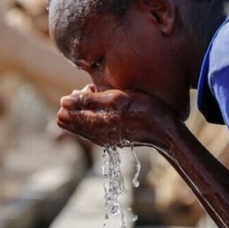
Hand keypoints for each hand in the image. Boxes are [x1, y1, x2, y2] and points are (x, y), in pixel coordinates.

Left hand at [57, 85, 175, 147]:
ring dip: (88, 109)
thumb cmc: (143, 110)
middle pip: (71, 121)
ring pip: (82, 124)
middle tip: (94, 91)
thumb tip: (63, 101)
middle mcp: (95, 135)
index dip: (72, 99)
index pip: (65, 116)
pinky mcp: (113, 138)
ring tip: (103, 96)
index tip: (88, 89)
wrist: (165, 131)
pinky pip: (94, 127)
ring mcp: (104, 138)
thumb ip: (89, 100)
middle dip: (77, 104)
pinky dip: (96, 115)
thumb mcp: (116, 99)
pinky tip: (110, 106)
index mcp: (94, 124)